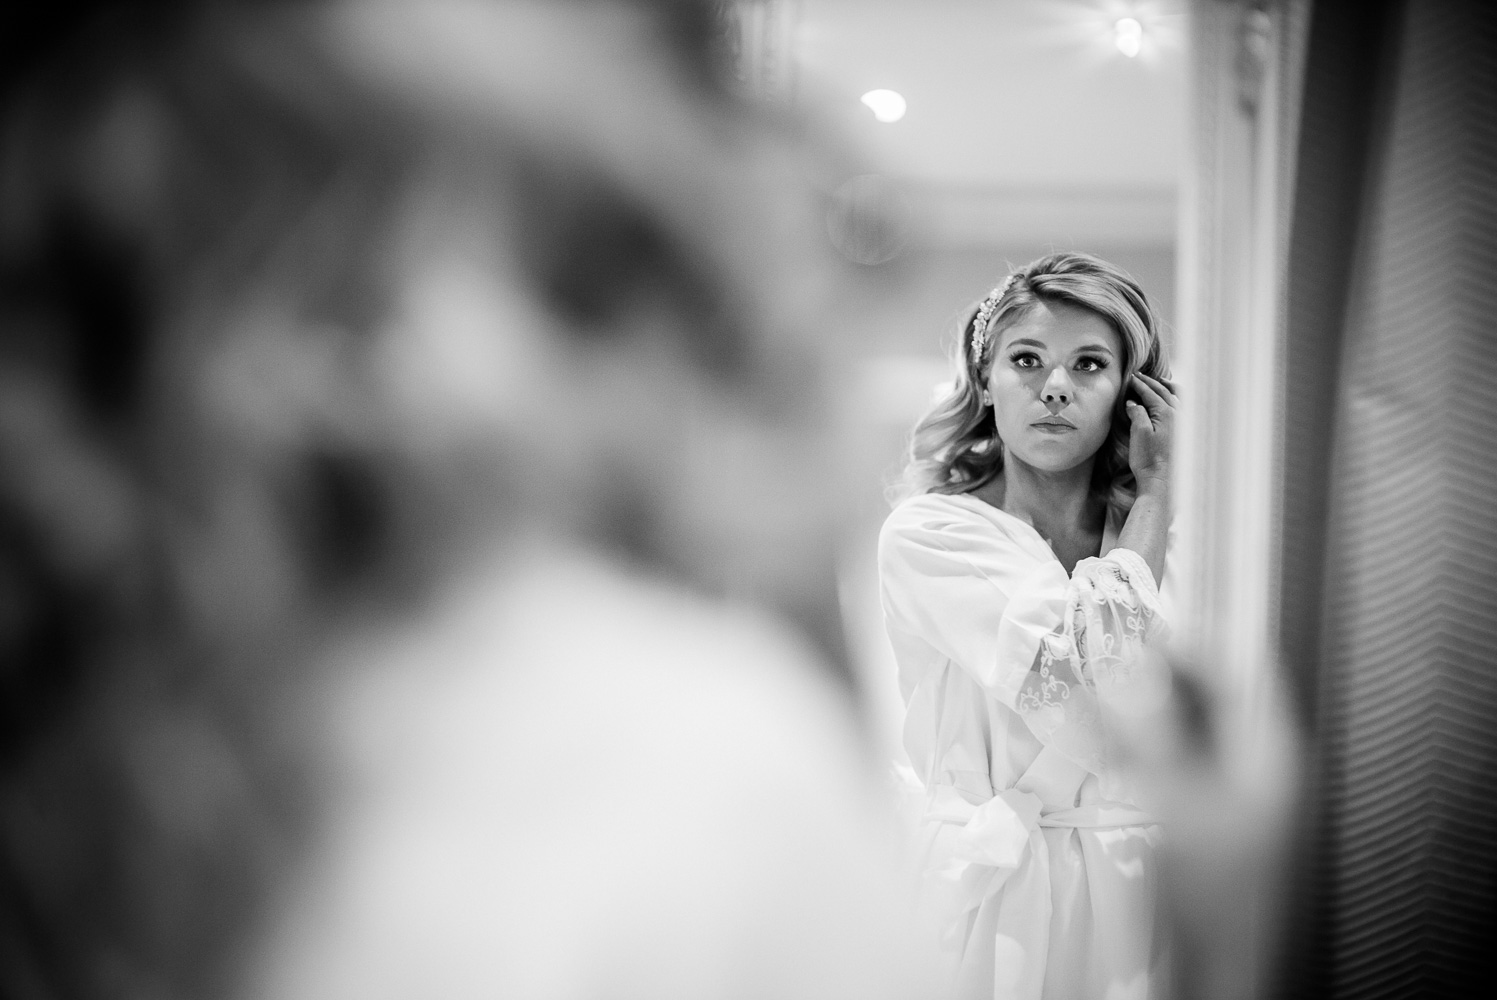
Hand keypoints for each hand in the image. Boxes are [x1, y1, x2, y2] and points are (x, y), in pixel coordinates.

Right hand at [1124, 372, 1175, 493]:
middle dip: (1151, 383)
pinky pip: (1182, 406)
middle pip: (1164, 392)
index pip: (1151, 393)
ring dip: (1167, 387)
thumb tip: (1133, 403)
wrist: (1162, 480)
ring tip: (1160, 381)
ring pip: (1178, 397)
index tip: (1130, 378)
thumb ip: (1137, 413)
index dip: (1139, 385)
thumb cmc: (1149, 460)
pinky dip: (1176, 398)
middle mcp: (1179, 415)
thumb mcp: (1138, 433)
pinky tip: (1172, 400)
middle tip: (1139, 376)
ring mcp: (1184, 423)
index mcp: (1166, 413)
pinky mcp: (1184, 433)